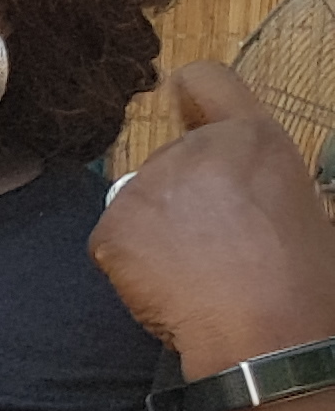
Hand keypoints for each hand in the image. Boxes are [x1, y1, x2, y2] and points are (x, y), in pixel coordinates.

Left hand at [92, 67, 334, 380]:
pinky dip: (128, 265)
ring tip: (193, 271)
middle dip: (179, 194)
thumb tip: (231, 187)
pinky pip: (112, 241)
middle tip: (209, 243)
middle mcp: (195, 148)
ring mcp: (149, 185)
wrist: (267, 331)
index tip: (186, 114)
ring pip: (138, 202)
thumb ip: (252, 175)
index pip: (205, 79)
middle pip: (167, 158)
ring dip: (153, 231)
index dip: (192, 98)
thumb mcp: (296, 201)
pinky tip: (166, 286)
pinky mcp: (112, 225)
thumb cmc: (298, 277)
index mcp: (253, 136)